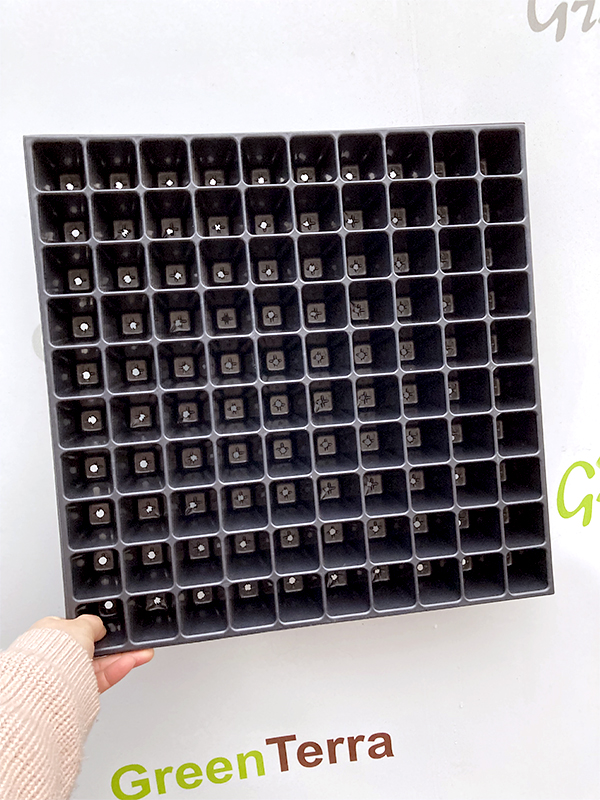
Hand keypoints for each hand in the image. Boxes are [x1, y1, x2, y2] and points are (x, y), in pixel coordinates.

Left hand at [29, 616, 153, 693]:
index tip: (115, 630)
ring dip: (121, 658)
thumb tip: (99, 626)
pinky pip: (99, 679)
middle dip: (115, 646)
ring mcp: (65, 676)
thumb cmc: (50, 653)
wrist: (45, 684)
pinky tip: (129, 663)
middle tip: (132, 644)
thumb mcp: (80, 625)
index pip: (78, 629)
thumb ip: (93, 623)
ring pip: (99, 665)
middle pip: (93, 648)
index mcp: (49, 634)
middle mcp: (55, 656)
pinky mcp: (75, 694)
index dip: (98, 629)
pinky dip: (115, 671)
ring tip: (139, 654)